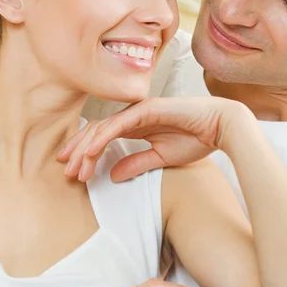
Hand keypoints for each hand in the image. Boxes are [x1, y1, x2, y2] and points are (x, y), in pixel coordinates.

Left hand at [58, 97, 253, 181]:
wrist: (221, 126)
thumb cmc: (196, 138)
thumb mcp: (161, 158)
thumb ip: (136, 163)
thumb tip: (113, 176)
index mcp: (136, 125)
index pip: (102, 138)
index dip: (85, 153)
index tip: (74, 171)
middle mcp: (133, 116)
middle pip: (95, 132)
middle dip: (78, 152)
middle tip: (66, 171)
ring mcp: (138, 111)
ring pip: (102, 128)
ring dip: (85, 149)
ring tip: (74, 168)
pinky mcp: (146, 110)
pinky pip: (117, 125)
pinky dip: (101, 139)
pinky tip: (89, 153)